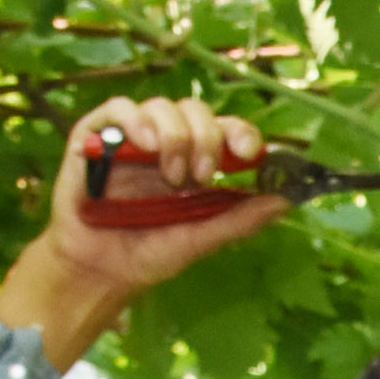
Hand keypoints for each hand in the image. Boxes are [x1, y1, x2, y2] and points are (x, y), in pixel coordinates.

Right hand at [0, 96, 283, 351]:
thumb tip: (284, 202)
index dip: (240, 132)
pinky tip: (145, 146)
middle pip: (196, 111)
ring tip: (169, 173)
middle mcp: (165, 143)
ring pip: (162, 106)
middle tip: (201, 175)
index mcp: (193, 162)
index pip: (224, 130)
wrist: (99, 272)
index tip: (249, 152)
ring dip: (175, 135)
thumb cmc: (147, 256)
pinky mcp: (95, 136)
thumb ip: (239, 220)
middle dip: (207, 138)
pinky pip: (118, 108)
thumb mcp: (200, 239)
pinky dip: (136, 121)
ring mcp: (131, 138)